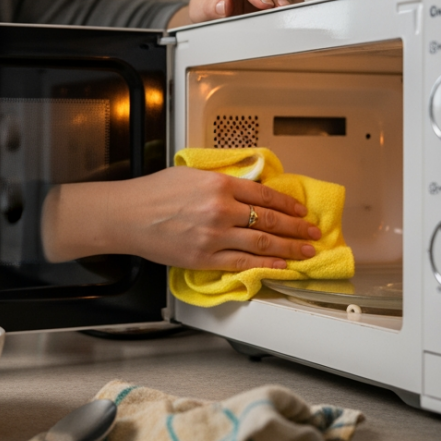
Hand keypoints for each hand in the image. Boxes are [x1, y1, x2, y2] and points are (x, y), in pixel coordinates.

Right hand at [42, 167, 321, 270]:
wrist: (127, 215)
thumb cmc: (152, 193)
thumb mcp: (190, 174)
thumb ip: (220, 180)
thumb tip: (245, 186)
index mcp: (219, 184)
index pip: (265, 194)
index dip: (288, 203)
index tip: (300, 209)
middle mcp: (222, 209)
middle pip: (270, 219)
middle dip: (296, 227)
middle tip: (313, 232)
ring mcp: (215, 236)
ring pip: (262, 242)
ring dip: (289, 247)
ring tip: (307, 250)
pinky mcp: (205, 258)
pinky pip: (243, 263)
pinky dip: (266, 265)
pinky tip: (281, 266)